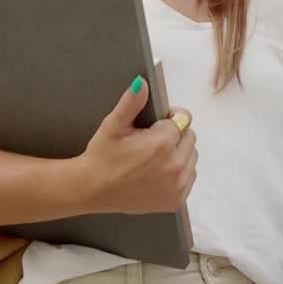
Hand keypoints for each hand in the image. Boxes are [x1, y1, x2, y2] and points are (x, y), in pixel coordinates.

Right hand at [76, 76, 197, 214]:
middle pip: (189, 137)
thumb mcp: (113, 125)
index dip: (166, 120)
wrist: (91, 189)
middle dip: (173, 136)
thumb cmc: (102, 156)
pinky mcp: (176, 200)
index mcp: (163, 143)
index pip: (182, 118)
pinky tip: (158, 172)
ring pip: (191, 157)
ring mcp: (178, 185)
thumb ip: (132, 102)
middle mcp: (175, 165)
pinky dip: (179, 173)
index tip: (152, 126)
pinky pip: (189, 177)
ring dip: (178, 154)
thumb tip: (142, 83)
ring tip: (153, 158)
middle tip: (150, 143)